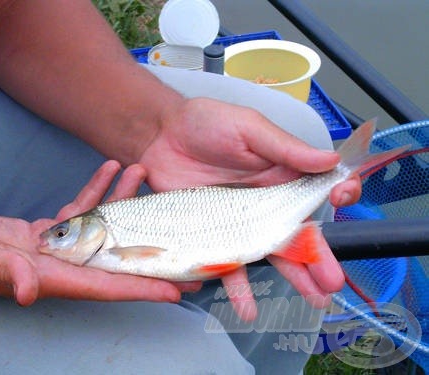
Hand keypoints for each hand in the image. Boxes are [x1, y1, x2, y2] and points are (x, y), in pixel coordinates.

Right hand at [0, 161, 199, 304]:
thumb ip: (7, 273)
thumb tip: (28, 290)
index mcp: (60, 277)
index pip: (113, 285)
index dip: (146, 288)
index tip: (179, 288)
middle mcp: (70, 263)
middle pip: (121, 256)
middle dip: (154, 249)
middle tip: (187, 239)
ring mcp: (64, 245)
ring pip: (106, 222)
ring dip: (127, 199)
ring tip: (143, 172)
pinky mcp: (54, 228)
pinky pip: (83, 206)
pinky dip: (98, 188)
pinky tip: (111, 168)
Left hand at [140, 97, 360, 320]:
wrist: (160, 136)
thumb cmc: (205, 123)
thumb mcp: (248, 128)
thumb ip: (285, 147)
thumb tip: (330, 159)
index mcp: (281, 173)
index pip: (320, 188)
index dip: (338, 193)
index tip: (342, 196)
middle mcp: (266, 203)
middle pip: (299, 233)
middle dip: (319, 257)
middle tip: (332, 282)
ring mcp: (240, 223)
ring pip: (271, 254)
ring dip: (292, 278)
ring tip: (310, 299)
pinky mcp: (212, 235)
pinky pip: (226, 263)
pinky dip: (236, 285)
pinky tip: (246, 305)